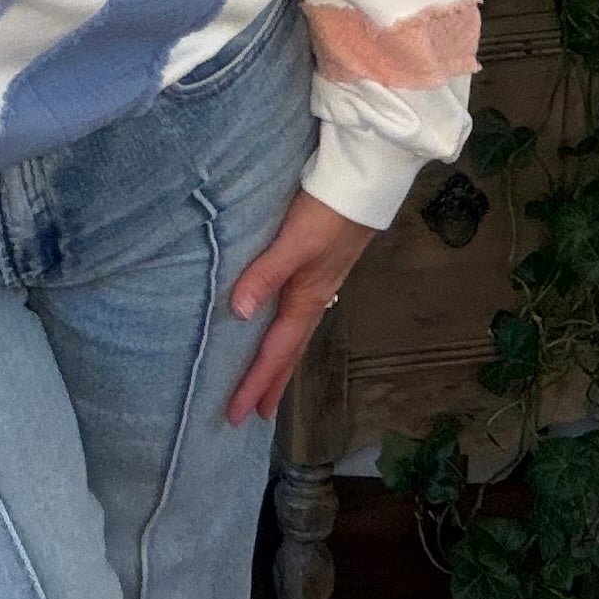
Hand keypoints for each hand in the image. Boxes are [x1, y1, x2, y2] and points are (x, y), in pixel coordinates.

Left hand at [223, 190, 376, 426]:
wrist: (364, 183)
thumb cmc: (328, 212)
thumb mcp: (295, 242)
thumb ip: (266, 273)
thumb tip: (239, 313)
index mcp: (305, 299)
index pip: (275, 352)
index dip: (254, 383)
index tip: (235, 414)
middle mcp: (313, 299)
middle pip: (288, 353)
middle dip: (270, 384)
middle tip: (252, 415)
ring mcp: (319, 286)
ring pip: (294, 337)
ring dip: (280, 364)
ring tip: (267, 385)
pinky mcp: (319, 270)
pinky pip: (298, 317)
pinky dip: (287, 336)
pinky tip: (281, 329)